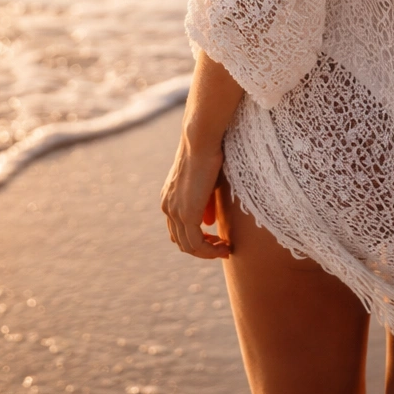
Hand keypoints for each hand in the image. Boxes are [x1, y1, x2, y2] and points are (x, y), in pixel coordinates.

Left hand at [160, 132, 231, 258]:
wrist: (200, 140)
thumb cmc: (207, 153)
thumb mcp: (205, 183)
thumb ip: (205, 204)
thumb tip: (208, 224)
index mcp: (169, 198)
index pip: (177, 230)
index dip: (196, 238)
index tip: (216, 236)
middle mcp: (167, 207)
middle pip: (181, 241)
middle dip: (203, 248)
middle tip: (222, 245)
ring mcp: (174, 212)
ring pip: (188, 246)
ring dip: (208, 252)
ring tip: (226, 247)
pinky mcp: (186, 214)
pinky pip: (196, 244)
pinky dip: (210, 251)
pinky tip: (226, 246)